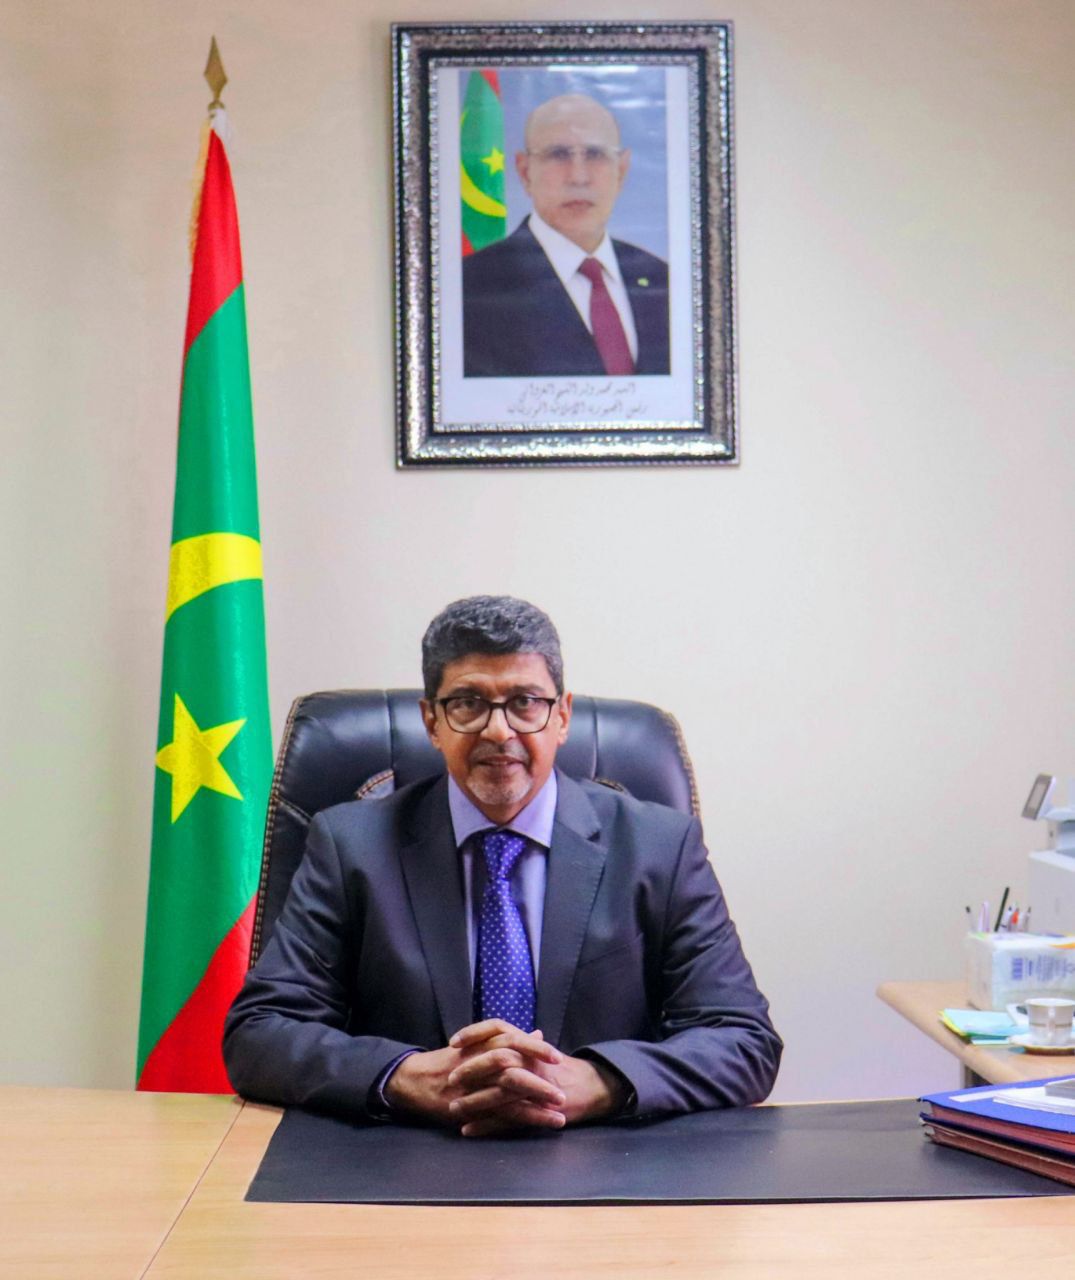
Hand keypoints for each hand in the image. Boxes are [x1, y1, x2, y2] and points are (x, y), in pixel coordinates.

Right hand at [382, 1020, 562, 1127]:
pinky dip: (522, 1120)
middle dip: (540, 1080)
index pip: (513, 1041)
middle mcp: (478, 1063)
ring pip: (508, 1093)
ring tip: (561, 1112)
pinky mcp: (467, 1108)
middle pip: (513, 1067)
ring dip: (537, 1104)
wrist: (415, 1079)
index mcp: (482, 1044)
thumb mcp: (478, 1044)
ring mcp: (472, 1087)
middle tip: (564, 1090)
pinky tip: (541, 1124)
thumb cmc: (451, 1061)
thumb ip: (509, 1039)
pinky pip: (498, 1116)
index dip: (536, 1049)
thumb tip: (537, 1033)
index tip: (558, 1057)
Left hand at [447, 1019, 628, 1136]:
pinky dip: (486, 1126)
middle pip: (497, 1059)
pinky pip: (508, 1119)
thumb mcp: (537, 1052)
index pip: (498, 1028)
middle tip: (451, 1079)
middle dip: (471, 1068)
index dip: (474, 1033)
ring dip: (474, 1101)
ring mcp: (535, 1086)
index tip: (453, 1042)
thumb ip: (516, 1044)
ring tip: (453, 1110)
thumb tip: (491, 1038)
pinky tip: (468, 1130)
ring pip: (500, 1091)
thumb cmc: (560, 1069)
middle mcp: (531, 1060)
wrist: (592, 1087)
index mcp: (527, 1043)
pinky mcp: (537, 1110)